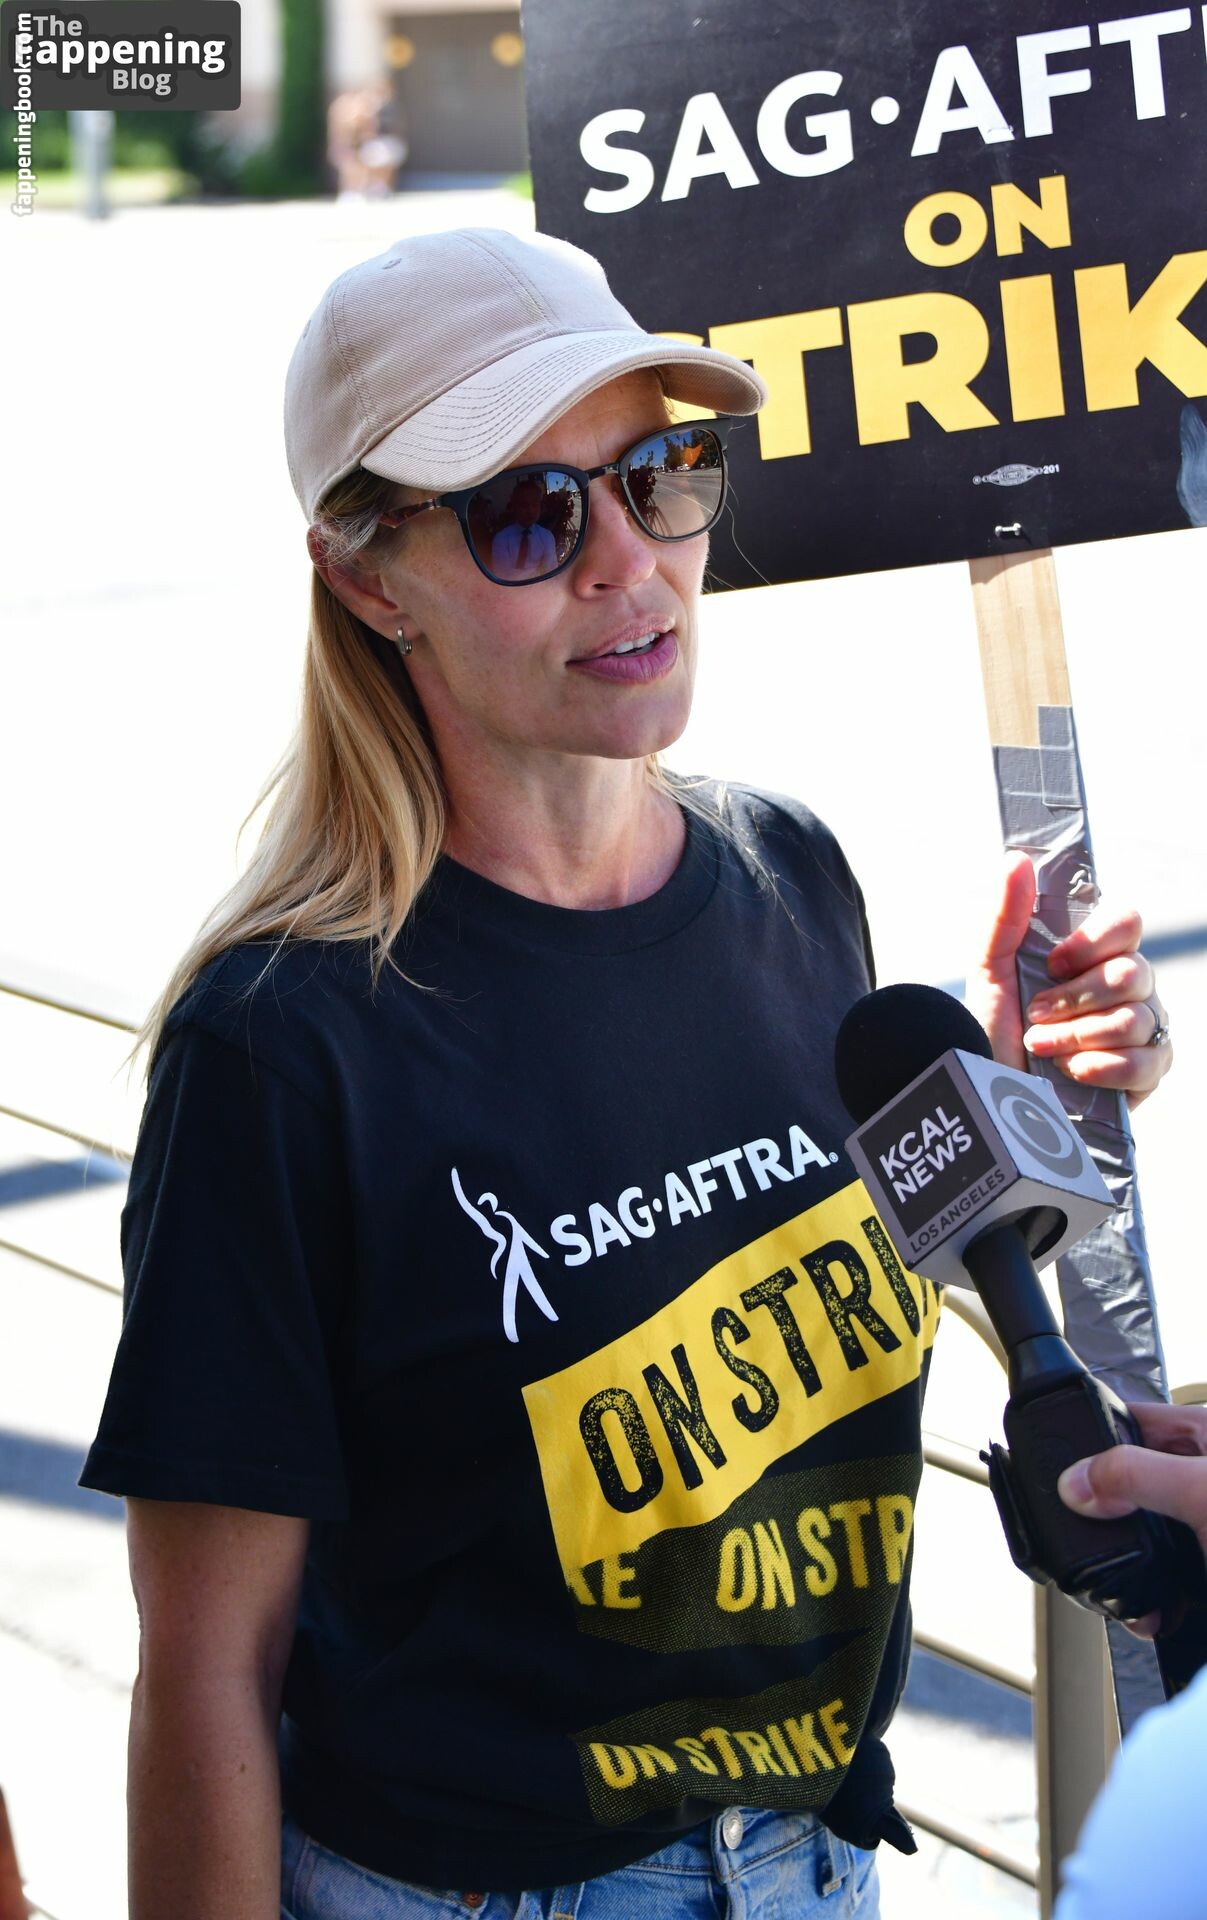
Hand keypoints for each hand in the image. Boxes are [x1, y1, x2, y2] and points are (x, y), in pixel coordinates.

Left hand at [967, 851, 1171, 1110]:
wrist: (993, 1095)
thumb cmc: (993, 1030)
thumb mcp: (989, 970)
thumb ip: (1004, 915)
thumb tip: (1016, 859)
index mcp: (1095, 954)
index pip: (1127, 922)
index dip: (1093, 942)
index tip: (1053, 963)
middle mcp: (1128, 986)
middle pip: (1132, 972)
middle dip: (1074, 999)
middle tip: (1036, 1015)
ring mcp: (1145, 1028)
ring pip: (1135, 1018)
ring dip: (1077, 1036)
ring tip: (1042, 1047)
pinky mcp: (1149, 1071)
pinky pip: (1146, 1060)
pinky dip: (1101, 1067)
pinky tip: (1072, 1071)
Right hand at [1057, 1403, 1206, 1633]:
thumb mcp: (1204, 1492)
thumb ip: (1137, 1477)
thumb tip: (1077, 1481)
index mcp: (1206, 1436)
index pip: (1132, 1421)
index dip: (1093, 1439)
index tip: (1060, 1470)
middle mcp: (1205, 1478)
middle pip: (1133, 1484)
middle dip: (1107, 1517)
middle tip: (1088, 1540)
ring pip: (1150, 1539)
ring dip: (1131, 1566)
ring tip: (1123, 1590)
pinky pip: (1170, 1580)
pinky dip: (1155, 1600)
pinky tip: (1154, 1614)